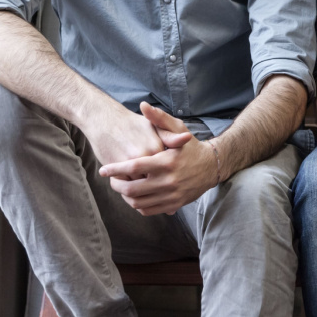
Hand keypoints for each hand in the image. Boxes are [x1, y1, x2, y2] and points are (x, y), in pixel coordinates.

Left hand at [97, 104, 216, 214]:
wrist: (212, 166)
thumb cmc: (191, 146)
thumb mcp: (178, 128)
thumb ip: (159, 118)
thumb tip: (143, 105)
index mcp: (166, 161)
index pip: (134, 167)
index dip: (115, 169)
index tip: (104, 170)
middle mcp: (168, 180)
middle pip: (132, 189)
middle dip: (117, 185)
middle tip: (111, 180)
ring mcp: (171, 195)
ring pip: (138, 203)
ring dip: (125, 196)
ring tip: (121, 187)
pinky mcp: (174, 205)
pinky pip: (148, 210)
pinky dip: (137, 205)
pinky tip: (135, 196)